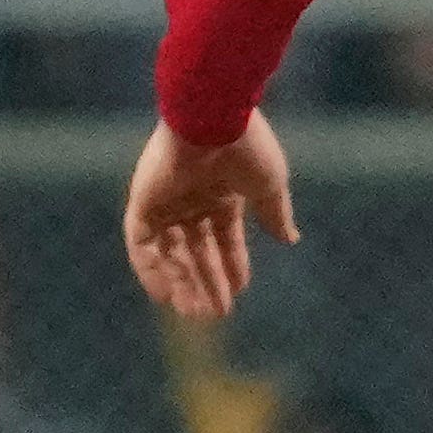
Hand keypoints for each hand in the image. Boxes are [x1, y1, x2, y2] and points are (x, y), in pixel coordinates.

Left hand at [122, 112, 297, 319]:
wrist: (214, 118)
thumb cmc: (247, 148)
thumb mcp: (269, 186)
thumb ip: (275, 213)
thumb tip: (291, 239)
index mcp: (222, 193)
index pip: (225, 237)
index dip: (233, 263)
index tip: (240, 290)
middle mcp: (192, 200)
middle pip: (196, 250)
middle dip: (207, 282)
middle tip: (216, 314)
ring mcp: (166, 202)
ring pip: (170, 252)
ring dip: (182, 282)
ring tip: (195, 313)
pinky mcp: (143, 202)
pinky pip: (141, 244)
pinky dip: (151, 270)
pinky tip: (165, 296)